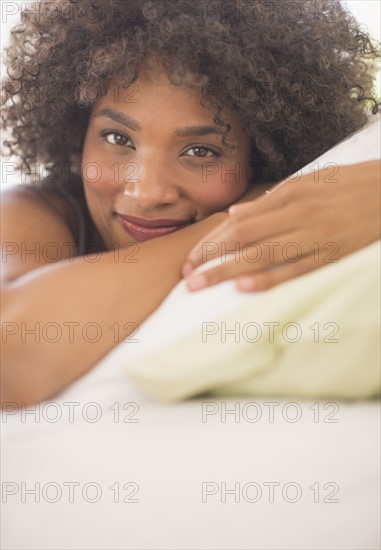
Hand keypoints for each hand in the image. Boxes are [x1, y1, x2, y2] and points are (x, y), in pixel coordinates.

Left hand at [181, 160, 380, 291]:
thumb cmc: (353, 187)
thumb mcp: (312, 182)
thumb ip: (273, 199)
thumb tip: (236, 213)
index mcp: (290, 195)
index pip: (239, 220)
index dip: (211, 240)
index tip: (191, 256)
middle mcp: (296, 214)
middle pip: (242, 237)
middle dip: (210, 256)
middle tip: (186, 275)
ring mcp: (313, 236)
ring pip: (261, 254)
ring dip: (226, 270)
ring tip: (200, 284)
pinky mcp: (331, 255)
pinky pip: (295, 269)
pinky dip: (269, 278)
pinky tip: (245, 287)